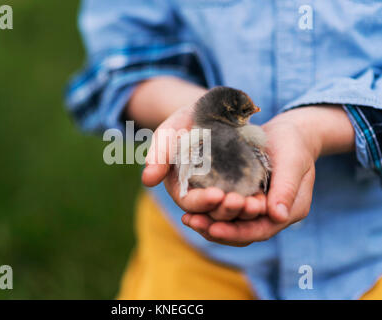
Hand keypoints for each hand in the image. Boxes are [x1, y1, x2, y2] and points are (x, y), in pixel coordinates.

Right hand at [142, 104, 269, 218]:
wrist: (216, 109)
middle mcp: (200, 193)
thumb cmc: (188, 119)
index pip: (188, 201)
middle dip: (226, 209)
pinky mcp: (241, 186)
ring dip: (243, 211)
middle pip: (212, 211)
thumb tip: (147, 180)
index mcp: (179, 186)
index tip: (217, 195)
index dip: (201, 202)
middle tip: (241, 203)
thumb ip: (159, 153)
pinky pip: (248, 199)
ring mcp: (222, 191)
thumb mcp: (172, 131)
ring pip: (231, 210)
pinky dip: (255, 202)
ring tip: (257, 204)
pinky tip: (266, 199)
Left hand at [182, 105, 354, 245]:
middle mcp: (269, 216)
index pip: (260, 230)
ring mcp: (253, 208)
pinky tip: (189, 208)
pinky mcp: (241, 197)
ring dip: (208, 223)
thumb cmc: (293, 145)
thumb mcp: (292, 162)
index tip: (213, 228)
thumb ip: (286, 188)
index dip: (236, 232)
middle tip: (192, 222)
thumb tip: (279, 216)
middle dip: (216, 230)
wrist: (288, 133)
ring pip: (230, 224)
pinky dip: (208, 211)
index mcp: (287, 212)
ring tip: (187, 219)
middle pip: (241, 233)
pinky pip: (223, 210)